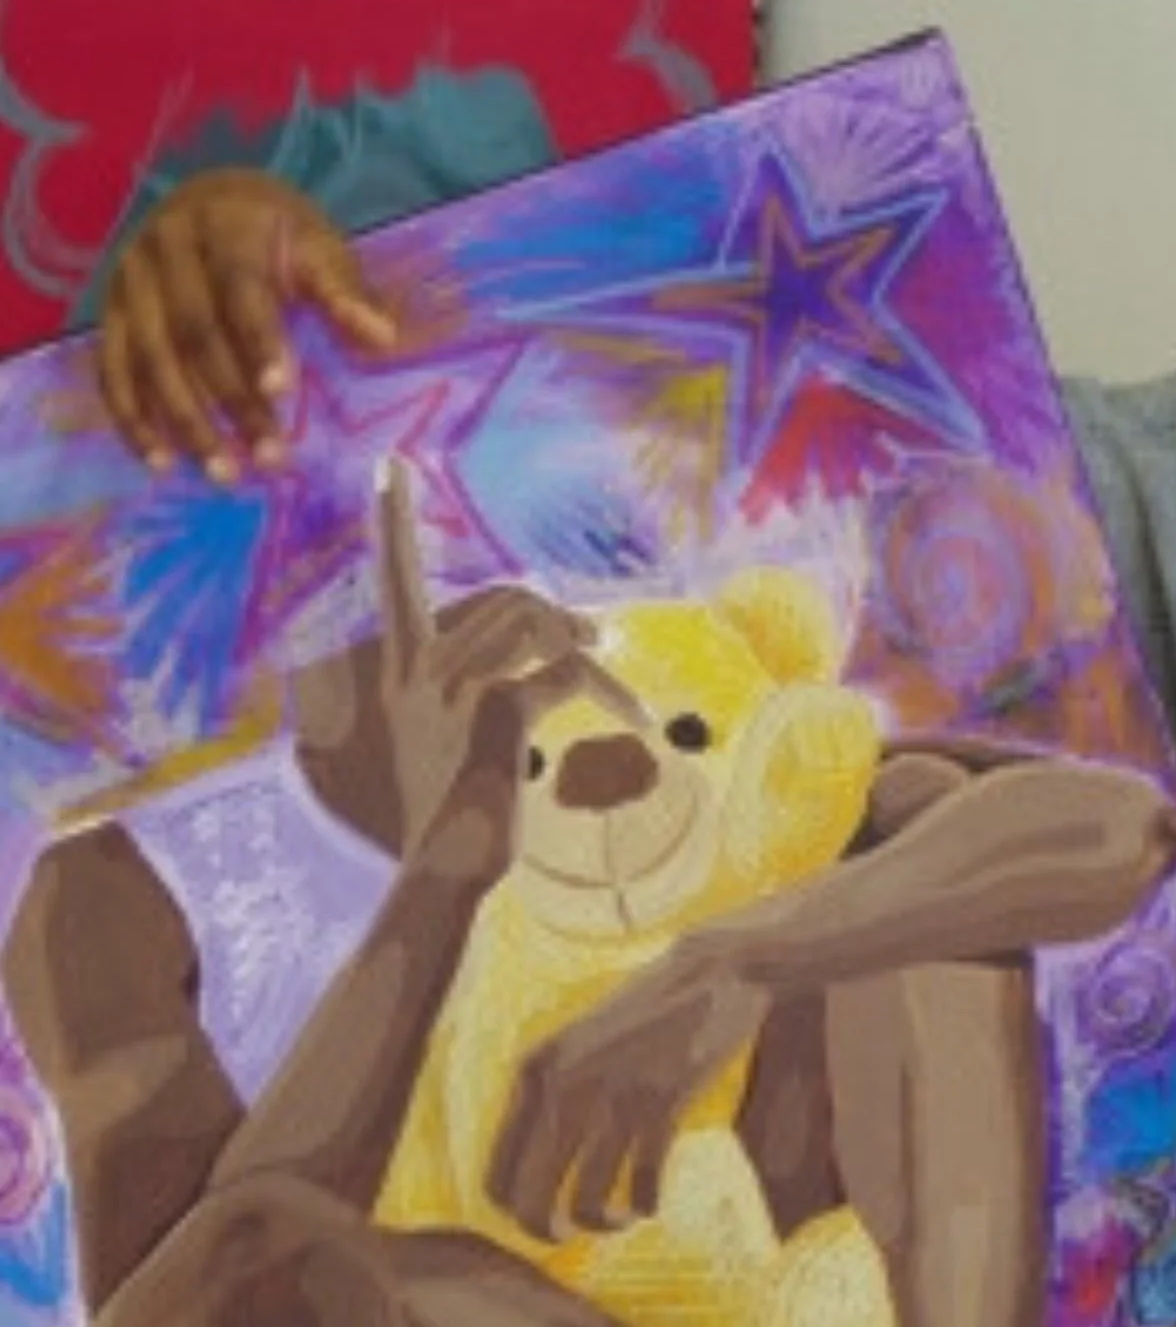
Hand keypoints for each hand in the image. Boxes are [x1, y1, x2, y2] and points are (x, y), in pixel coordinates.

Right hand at [99, 167, 394, 476]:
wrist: (209, 200)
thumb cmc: (277, 233)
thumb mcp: (318, 247)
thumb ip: (345, 292)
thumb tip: (384, 338)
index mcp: (224, 225)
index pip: (239, 289)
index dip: (258, 341)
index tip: (282, 390)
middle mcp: (165, 251)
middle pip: (194, 334)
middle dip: (231, 400)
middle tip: (267, 456)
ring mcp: (128, 282)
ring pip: (150, 360)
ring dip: (184, 423)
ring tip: (223, 473)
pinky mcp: (108, 312)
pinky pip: (112, 371)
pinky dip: (133, 419)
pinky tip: (163, 460)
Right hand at [358, 460, 621, 859]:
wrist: (448, 863)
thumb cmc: (458, 801)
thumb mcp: (464, 726)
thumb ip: (495, 670)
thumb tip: (579, 628)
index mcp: (398, 668)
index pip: (393, 580)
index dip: (392, 522)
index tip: (390, 464)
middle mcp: (418, 668)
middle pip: (504, 597)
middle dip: (554, 614)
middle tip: (591, 636)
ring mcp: (454, 686)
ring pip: (537, 625)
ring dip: (583, 644)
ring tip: (606, 671)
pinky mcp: (498, 709)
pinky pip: (568, 673)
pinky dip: (612, 692)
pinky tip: (635, 720)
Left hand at [486, 944, 768, 1240]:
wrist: (713, 972)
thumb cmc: (647, 1010)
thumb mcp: (579, 1041)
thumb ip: (552, 1090)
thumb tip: (533, 1165)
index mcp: (534, 1071)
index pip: (496, 1175)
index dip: (514, 1212)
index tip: (542, 1216)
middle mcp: (563, 1087)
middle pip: (532, 1200)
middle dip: (549, 1231)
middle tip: (573, 1234)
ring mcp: (612, 1097)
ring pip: (587, 1201)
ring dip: (602, 1223)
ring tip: (620, 1219)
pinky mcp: (661, 1104)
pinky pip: (641, 1181)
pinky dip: (644, 1204)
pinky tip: (649, 1204)